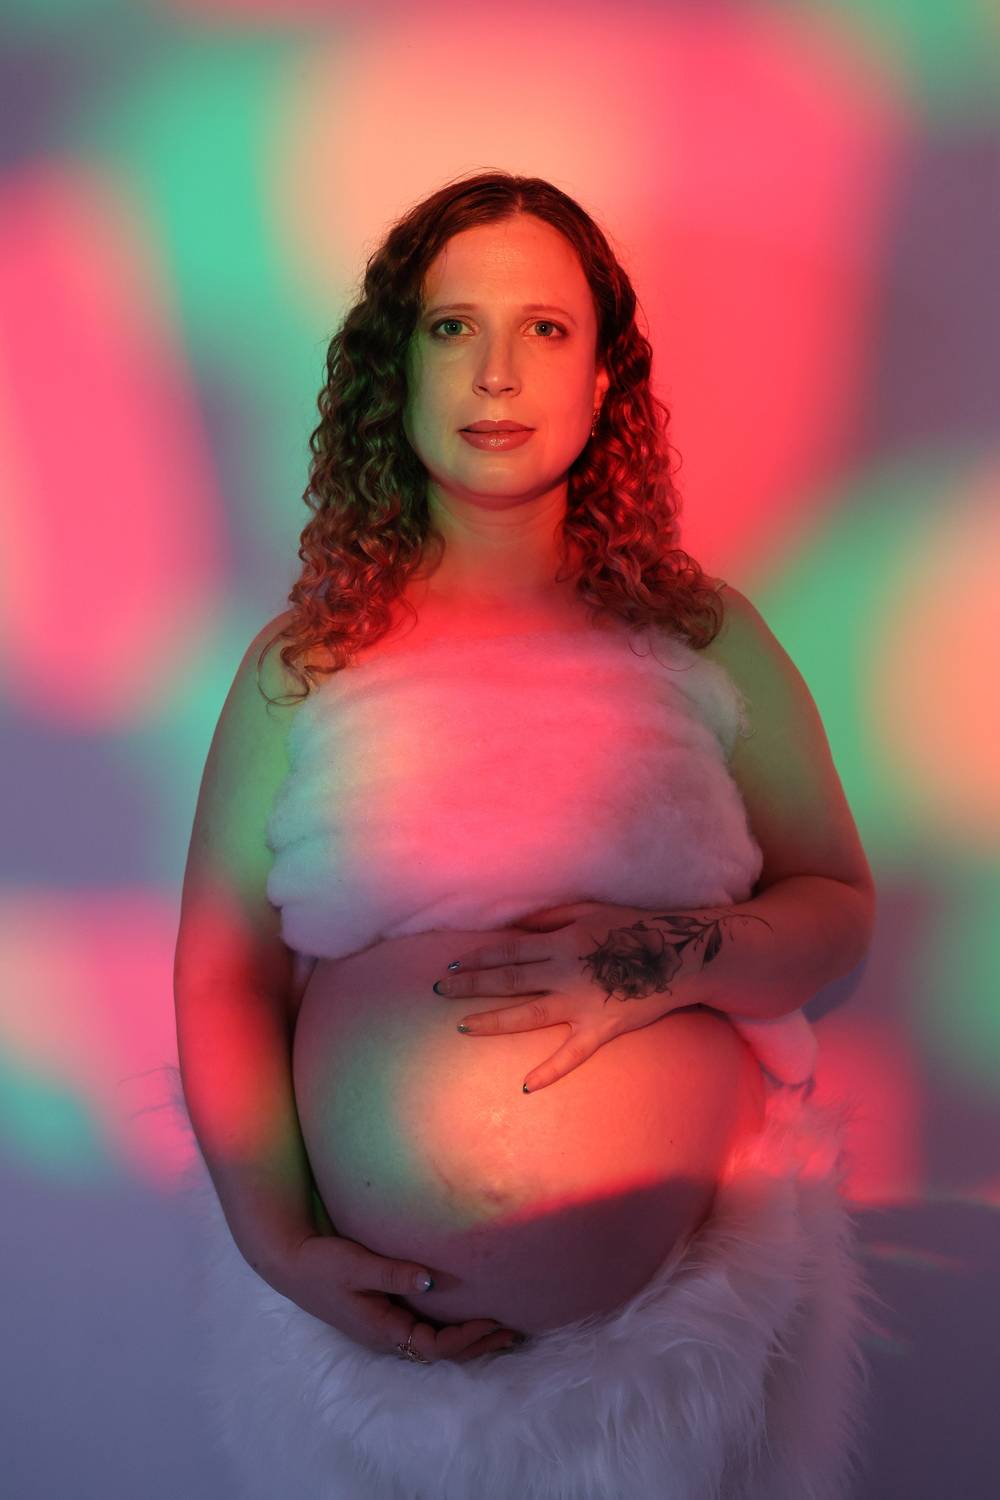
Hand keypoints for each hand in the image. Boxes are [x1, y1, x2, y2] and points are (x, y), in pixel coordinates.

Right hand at [265, 1233, 525, 1363]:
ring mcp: (385, 1326)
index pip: (435, 1347)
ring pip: (434, 1342)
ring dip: (467, 1338)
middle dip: (477, 1344)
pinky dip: (450, 1326)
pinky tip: (465, 1314)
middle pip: (440, 1351)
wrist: (290, 1261)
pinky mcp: (383, 1312)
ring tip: (500, 1328)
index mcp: (381, 1331)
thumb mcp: (358, 1266)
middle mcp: (386, 1335)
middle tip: (514, 1332)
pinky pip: (424, 1328)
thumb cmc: (322, 1264)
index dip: (467, 1337)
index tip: (495, 1322)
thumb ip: (394, 1273)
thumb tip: (433, 1281)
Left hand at [433, 901, 690, 1093]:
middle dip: (471, 986)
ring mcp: (581, 1003)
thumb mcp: (589, 911)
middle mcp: (564, 972)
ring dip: (493, 1021)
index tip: (452, 964)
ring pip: (527, 1014)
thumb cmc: (633, 928)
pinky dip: (550, 1071)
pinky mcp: (601, 1028)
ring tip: (463, 1026)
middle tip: (440, 991)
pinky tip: (526, 1086)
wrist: (680, 955)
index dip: (478, 958)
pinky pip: (572, 1054)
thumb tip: (515, 927)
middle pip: (508, 980)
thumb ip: (551, 919)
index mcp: (560, 942)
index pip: (508, 951)